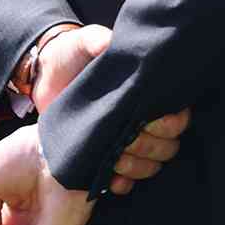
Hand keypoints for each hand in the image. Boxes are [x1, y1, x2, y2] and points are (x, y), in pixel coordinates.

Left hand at [29, 24, 191, 196]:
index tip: (145, 120)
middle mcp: (144, 121)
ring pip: (152, 166)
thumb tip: (111, 43)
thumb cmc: (71, 56)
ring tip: (114, 159)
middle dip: (149, 145)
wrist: (46, 77)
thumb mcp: (83, 43)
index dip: (167, 123)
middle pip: (168, 146)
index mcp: (148, 95)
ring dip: (137, 167)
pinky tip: (110, 180)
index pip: (178, 117)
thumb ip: (98, 41)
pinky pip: (126, 182)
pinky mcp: (107, 159)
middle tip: (124, 139)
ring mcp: (127, 143)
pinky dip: (121, 183)